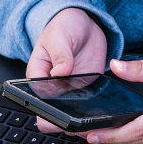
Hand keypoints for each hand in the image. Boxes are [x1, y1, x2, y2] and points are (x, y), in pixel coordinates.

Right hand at [27, 8, 108, 134]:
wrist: (83, 24)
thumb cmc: (63, 27)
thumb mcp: (59, 37)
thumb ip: (60, 55)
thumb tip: (59, 72)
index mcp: (37, 76)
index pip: (36, 102)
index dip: (47, 111)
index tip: (62, 109)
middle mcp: (52, 88)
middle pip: (54, 114)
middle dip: (67, 119)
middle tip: (82, 112)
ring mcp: (70, 91)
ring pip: (73, 114)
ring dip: (83, 117)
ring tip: (96, 112)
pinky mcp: (87, 90)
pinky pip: (89, 106)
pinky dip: (96, 109)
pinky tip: (106, 107)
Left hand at [80, 55, 142, 143]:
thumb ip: (141, 68)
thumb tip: (115, 66)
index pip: (138, 130)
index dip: (113, 135)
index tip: (91, 134)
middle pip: (133, 143)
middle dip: (104, 140)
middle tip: (77, 134)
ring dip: (111, 143)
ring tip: (85, 135)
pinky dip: (123, 141)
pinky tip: (108, 135)